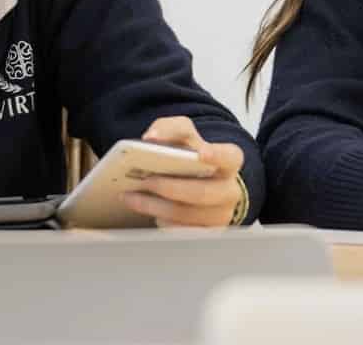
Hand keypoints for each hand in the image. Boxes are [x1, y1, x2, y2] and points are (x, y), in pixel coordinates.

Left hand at [120, 116, 246, 228]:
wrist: (196, 180)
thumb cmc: (190, 156)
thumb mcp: (183, 135)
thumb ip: (169, 129)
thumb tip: (151, 138)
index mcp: (229, 162)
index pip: (229, 157)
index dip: (217, 156)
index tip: (200, 154)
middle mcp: (229, 190)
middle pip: (202, 192)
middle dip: (170, 187)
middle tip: (146, 181)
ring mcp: (220, 215)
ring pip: (189, 216)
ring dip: (158, 207)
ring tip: (133, 198)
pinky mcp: (207, 234)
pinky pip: (184, 234)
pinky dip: (165, 224)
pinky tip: (151, 214)